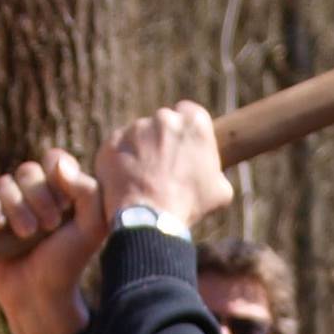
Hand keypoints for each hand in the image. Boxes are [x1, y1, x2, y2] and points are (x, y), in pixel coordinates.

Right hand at [0, 150, 106, 333]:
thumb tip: (57, 165)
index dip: (57, 178)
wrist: (39, 296)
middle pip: (28, 170)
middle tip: (49, 226)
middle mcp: (36, 195)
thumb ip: (88, 191)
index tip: (66, 207)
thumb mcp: (91, 228)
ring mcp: (11, 207)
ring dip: (17, 207)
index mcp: (62, 192)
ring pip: (4, 183)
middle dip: (38, 197)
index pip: (54, 160)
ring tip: (27, 235)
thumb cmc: (68, 263)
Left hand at [96, 102, 233, 230]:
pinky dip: (121, 161)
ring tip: (144, 179)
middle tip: (163, 167)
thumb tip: (211, 172)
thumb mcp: (220, 190)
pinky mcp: (113, 141)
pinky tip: (128, 181)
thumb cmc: (189, 205)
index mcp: (195, 123)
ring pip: (139, 135)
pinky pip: (118, 148)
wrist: (152, 220)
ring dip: (141, 151)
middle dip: (163, 140)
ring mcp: (136, 128)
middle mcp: (164, 118)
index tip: (182, 147)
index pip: (190, 113)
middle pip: (163, 123)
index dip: (185, 132)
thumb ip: (215, 170)